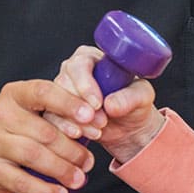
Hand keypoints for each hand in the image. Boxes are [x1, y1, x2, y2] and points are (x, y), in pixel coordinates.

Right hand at [0, 77, 102, 192]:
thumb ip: (65, 114)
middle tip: (88, 161)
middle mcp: (0, 114)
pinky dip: (44, 191)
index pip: (44, 92)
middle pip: (44, 131)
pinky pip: (21, 182)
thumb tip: (97, 123)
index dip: (69, 104)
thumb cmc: (23, 130)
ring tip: (79, 178)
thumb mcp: (40, 113)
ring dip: (62, 169)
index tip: (92, 117)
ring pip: (34, 155)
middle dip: (72, 149)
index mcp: (15, 94)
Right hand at [49, 46, 165, 163]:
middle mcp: (72, 71)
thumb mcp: (142, 97)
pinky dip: (66, 130)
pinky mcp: (56, 111)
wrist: (128, 128)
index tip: (98, 104)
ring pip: (55, 103)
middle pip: (63, 84)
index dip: (86, 85)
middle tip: (101, 121)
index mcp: (92, 57)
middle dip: (81, 107)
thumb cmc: (135, 104)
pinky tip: (82, 135)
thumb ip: (130, 97)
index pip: (80, 65)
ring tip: (98, 130)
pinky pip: (52, 119)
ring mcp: (62, 92)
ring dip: (75, 121)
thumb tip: (111, 104)